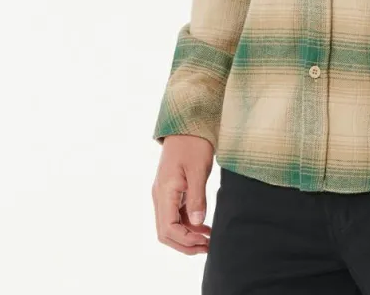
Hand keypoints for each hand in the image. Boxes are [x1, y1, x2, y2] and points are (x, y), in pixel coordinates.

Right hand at [152, 134, 214, 254]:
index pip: (167, 228)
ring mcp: (165, 194)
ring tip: (209, 240)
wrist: (187, 123)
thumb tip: (198, 224)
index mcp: (164, 192)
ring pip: (170, 226)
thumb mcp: (198, 169)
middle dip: (185, 244)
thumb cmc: (193, 143)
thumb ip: (197, 198)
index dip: (185, 240)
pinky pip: (176, 215)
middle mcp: (160, 196)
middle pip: (166, 233)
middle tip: (208, 247)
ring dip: (187, 236)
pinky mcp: (172, 191)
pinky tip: (204, 227)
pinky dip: (188, 225)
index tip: (205, 241)